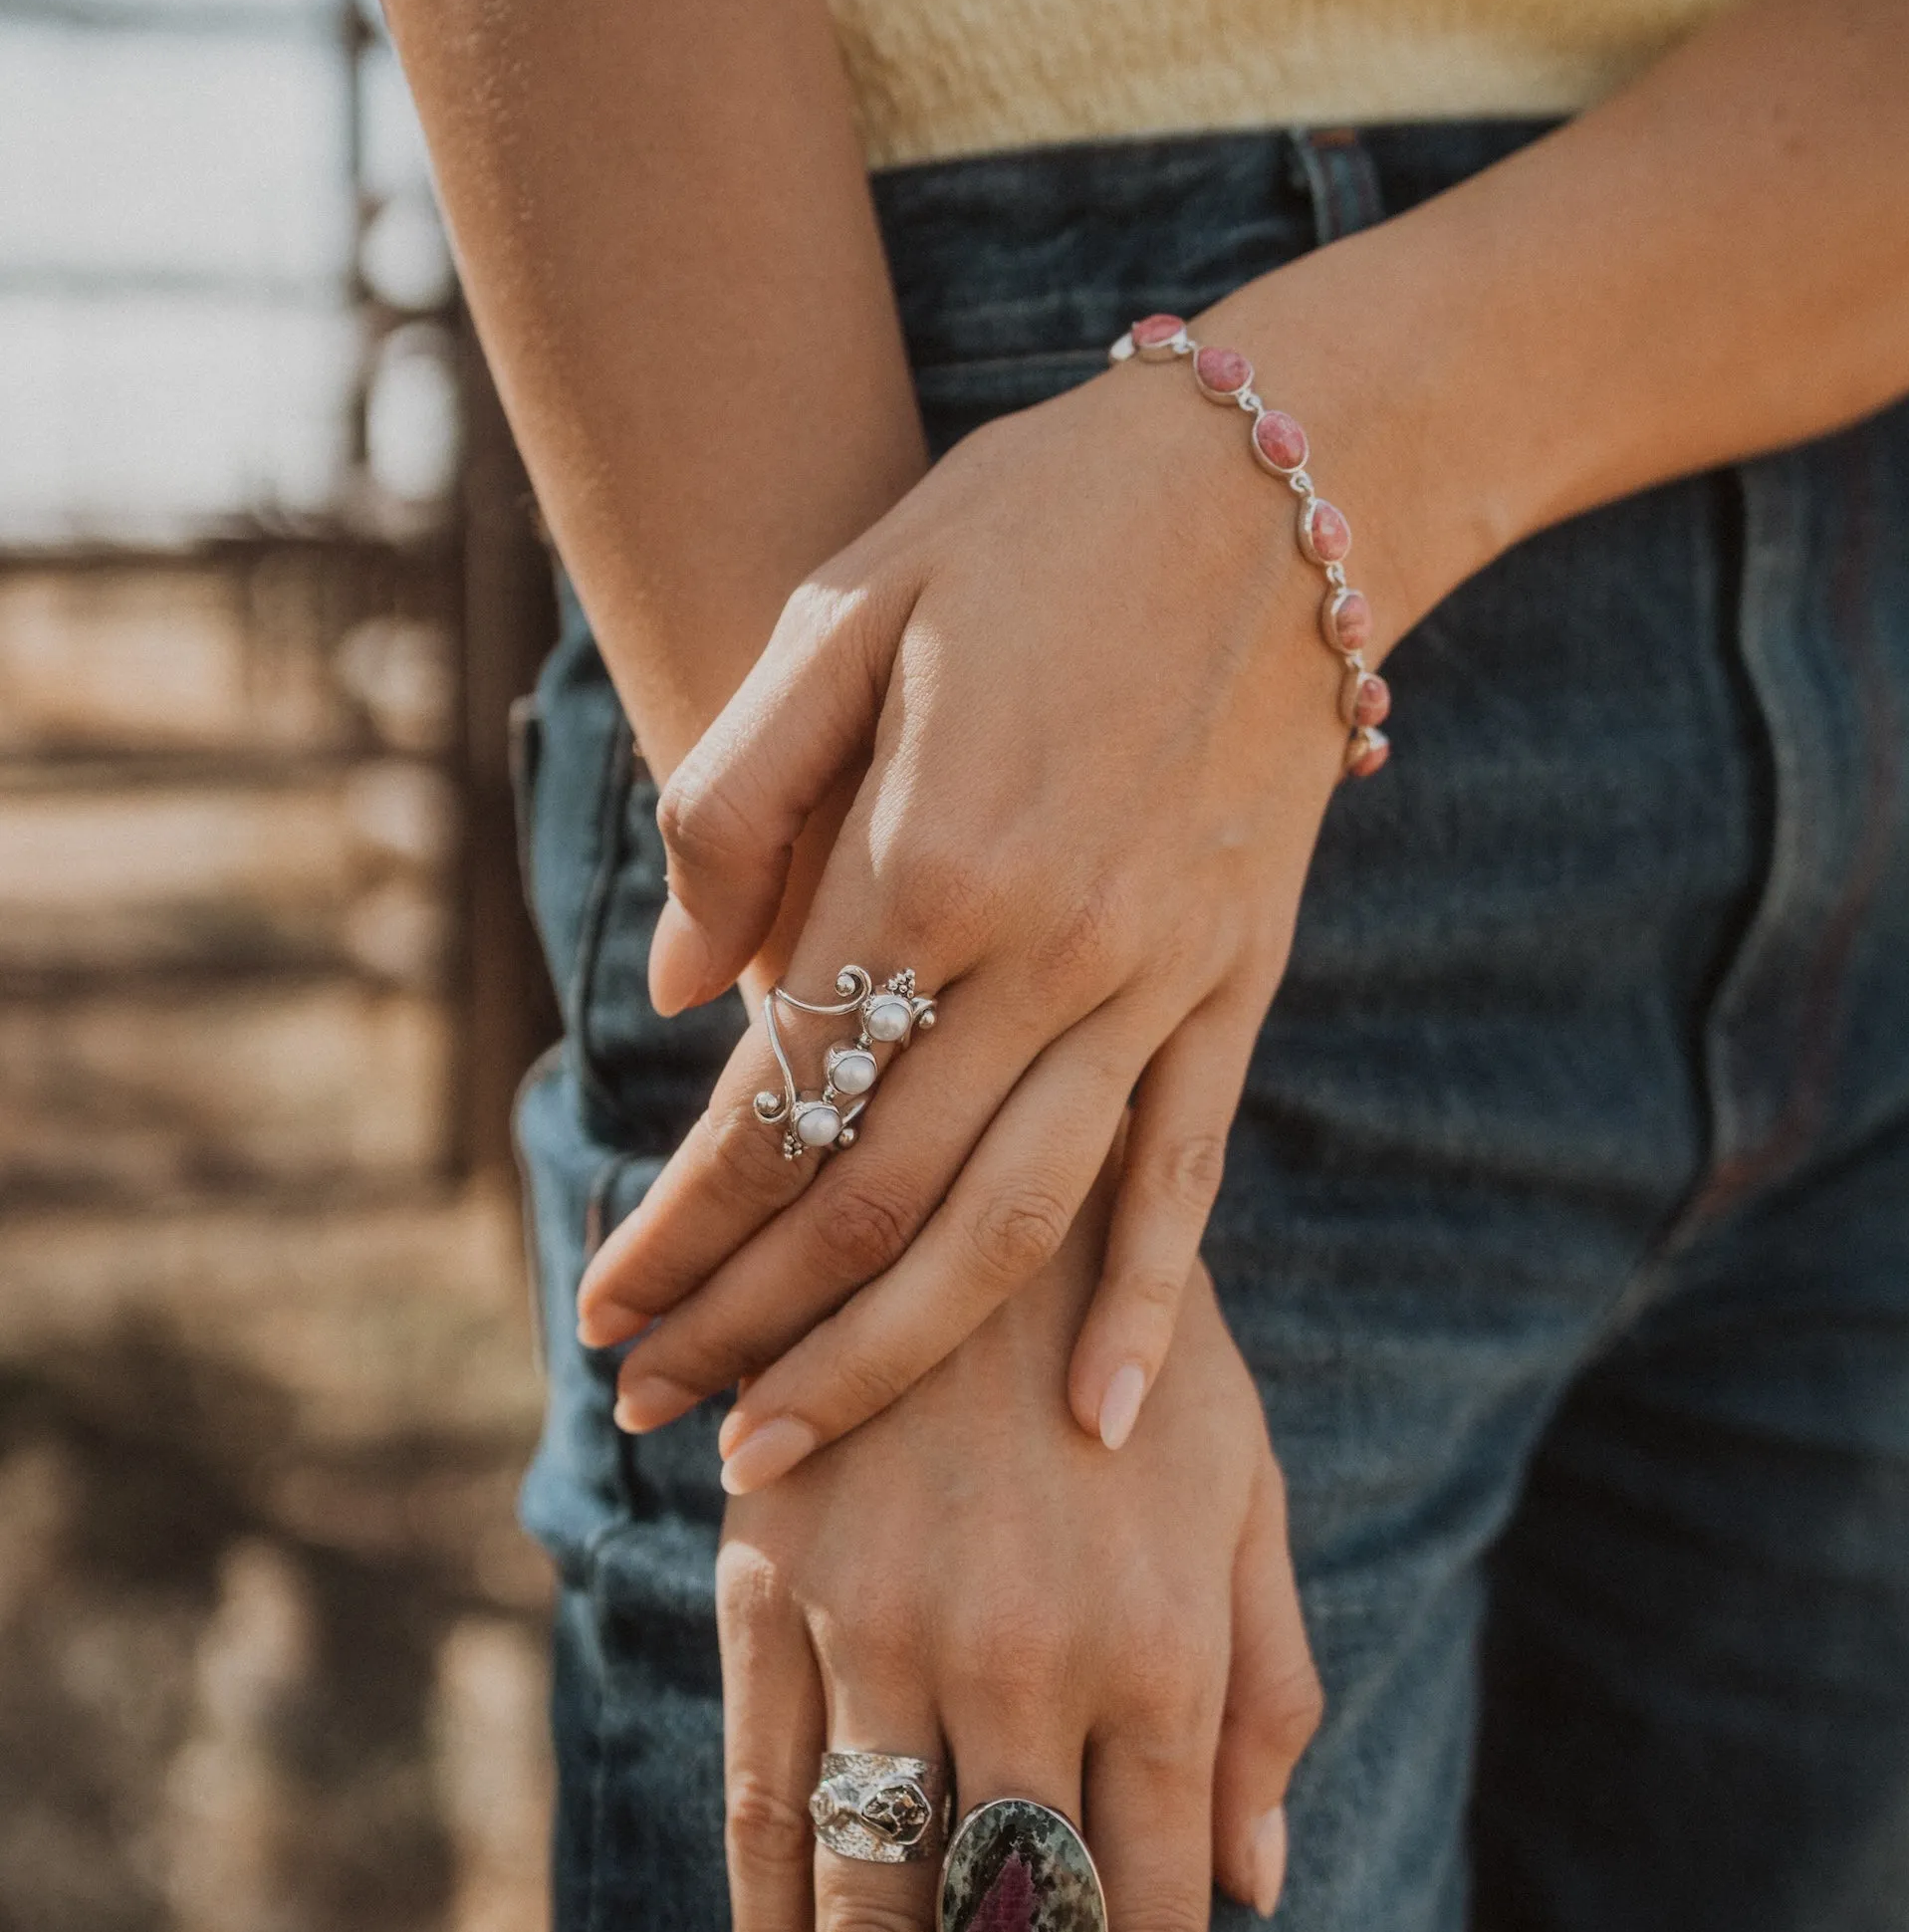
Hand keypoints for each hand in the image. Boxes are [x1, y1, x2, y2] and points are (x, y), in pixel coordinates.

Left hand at [580, 307, 1405, 1480]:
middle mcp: (1049, 950)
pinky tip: (1097, 1422)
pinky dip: (1143, 1306)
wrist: (1284, 481)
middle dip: (749, 1327)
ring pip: (1015, 1225)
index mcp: (928, 857)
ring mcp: (1159, 979)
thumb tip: (679, 987)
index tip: (602, 1307)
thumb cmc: (1029, 525)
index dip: (678, 1224)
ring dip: (891, 1358)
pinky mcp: (1236, 982)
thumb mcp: (844, 611)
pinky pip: (1186, 1173)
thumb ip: (739, 802)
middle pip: (876, 1202)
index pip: (773, 1101)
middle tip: (653, 1411)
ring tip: (790, 1450)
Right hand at [717, 1229, 1321, 1931]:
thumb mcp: (1250, 1489)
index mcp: (1166, 1655)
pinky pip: (762, 1801)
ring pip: (869, 1923)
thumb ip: (1266, 1687)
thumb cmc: (1139, 1339)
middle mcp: (1027, 1666)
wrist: (961, 1151)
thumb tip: (1253, 1896)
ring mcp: (885, 1628)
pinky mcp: (774, 1587)